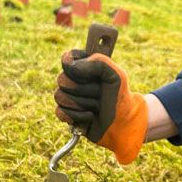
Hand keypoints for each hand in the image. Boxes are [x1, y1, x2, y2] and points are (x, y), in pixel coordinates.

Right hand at [54, 50, 147, 164]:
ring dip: (83, 104)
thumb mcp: (116, 74)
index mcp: (85, 65)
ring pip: (60, 96)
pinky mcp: (66, 113)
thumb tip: (72, 66)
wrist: (121, 124)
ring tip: (96, 107)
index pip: (68, 58)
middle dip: (85, 89)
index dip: (77, 68)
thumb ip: (98, 62)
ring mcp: (69, 96)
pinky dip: (77, 116)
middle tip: (100, 94)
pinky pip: (59, 111)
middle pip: (62, 79)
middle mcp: (74, 79)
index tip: (92, 75)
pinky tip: (89, 117)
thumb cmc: (119, 97)